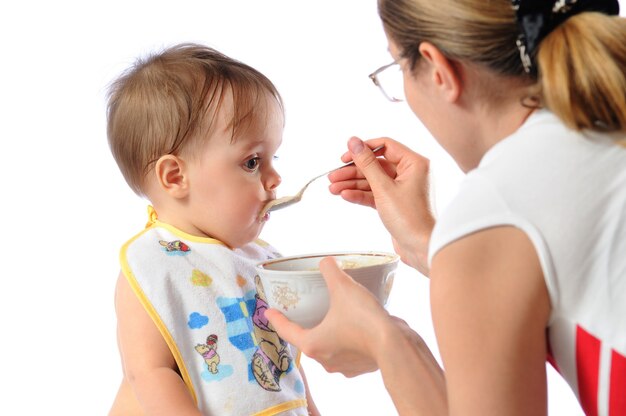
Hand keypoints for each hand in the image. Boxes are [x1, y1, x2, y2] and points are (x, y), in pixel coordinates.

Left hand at [266, 257, 396, 376]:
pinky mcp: (362, 367)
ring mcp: (344, 367)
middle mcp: (325, 360)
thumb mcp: (343, 288)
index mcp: (313, 344)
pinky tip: (358, 327)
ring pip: (330, 348)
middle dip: (307, 326)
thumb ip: (330, 271)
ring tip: (335, 318)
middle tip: (306, 312)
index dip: (277, 319)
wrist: (396, 346)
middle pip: (309, 340)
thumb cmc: (364, 320)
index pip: (287, 331)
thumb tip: (326, 262)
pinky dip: (350, 341)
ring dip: (330, 335)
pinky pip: (350, 352)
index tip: (269, 313)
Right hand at [329, 137, 434, 274]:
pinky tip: (345, 195)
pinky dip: (360, 194)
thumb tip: (353, 141)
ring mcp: (402, 188)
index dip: (363, 149)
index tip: (344, 156)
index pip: (384, 146)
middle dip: (352, 171)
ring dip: (352, 184)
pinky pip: (375, 193)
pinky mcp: (395, 203)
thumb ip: (366, 163)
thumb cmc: (410, 218)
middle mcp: (410, 173)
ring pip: (373, 180)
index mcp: (414, 163)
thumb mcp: (383, 188)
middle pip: (375, 164)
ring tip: (333, 189)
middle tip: (332, 176)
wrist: (421, 248)